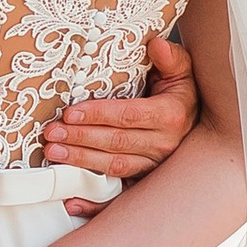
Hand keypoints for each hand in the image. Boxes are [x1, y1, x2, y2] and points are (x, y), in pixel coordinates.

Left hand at [44, 30, 196, 209]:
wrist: (195, 121)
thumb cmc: (179, 92)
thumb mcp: (180, 70)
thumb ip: (170, 57)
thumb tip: (155, 44)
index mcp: (170, 116)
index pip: (128, 116)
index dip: (98, 115)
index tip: (71, 113)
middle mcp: (164, 145)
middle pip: (116, 143)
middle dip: (81, 138)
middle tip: (51, 134)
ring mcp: (154, 167)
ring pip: (114, 167)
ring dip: (81, 162)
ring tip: (54, 153)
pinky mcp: (145, 183)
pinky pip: (120, 198)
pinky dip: (95, 203)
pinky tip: (72, 201)